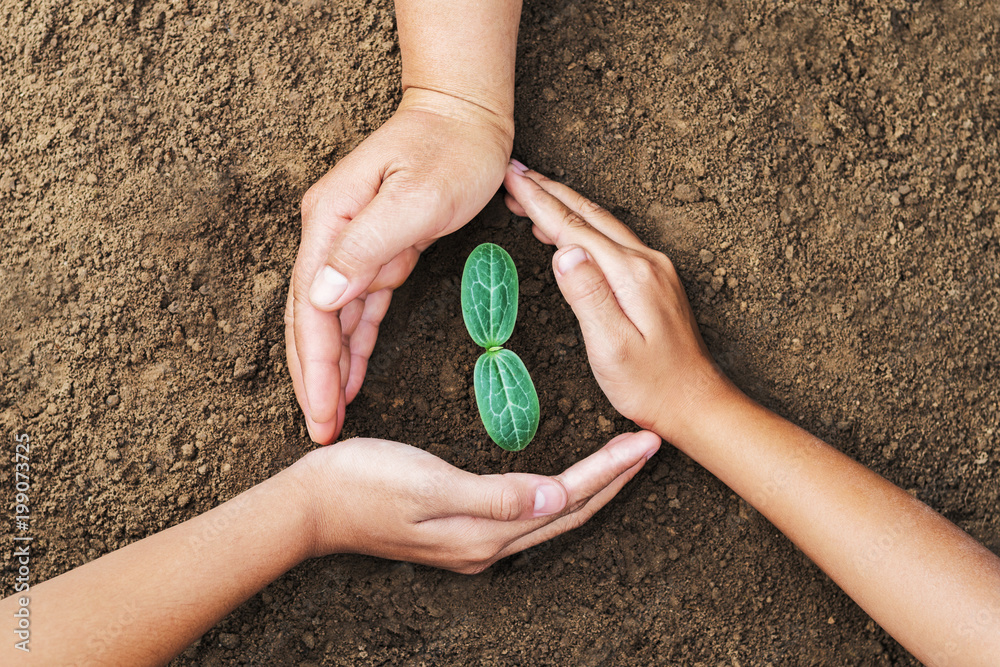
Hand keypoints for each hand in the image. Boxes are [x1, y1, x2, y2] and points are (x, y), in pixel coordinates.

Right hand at [286, 88, 513, 443]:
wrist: (467, 114)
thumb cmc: (451, 150)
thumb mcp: (415, 198)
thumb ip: (366, 247)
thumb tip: (319, 297)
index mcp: (330, 222)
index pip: (311, 307)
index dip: (315, 366)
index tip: (321, 413)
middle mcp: (330, 234)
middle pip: (310, 319)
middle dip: (314, 378)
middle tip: (320, 430)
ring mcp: (350, 243)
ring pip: (332, 319)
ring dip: (331, 368)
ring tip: (331, 417)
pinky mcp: (377, 249)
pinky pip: (360, 308)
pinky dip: (355, 343)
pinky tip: (353, 376)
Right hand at [292, 431, 660, 573]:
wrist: (310, 506)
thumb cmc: (361, 483)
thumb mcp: (426, 485)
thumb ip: (492, 496)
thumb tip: (556, 501)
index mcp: (484, 533)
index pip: (566, 500)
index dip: (609, 470)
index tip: (645, 440)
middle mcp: (487, 546)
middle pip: (569, 514)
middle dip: (614, 480)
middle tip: (650, 444)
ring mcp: (474, 544)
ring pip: (552, 516)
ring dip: (593, 488)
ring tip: (622, 459)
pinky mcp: (461, 533)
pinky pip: (528, 515)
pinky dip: (560, 492)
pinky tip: (565, 480)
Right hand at [503, 161, 727, 442]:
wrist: (696, 404)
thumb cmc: (651, 386)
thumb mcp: (612, 348)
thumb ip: (588, 296)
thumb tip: (564, 251)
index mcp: (631, 275)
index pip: (575, 229)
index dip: (539, 202)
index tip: (511, 178)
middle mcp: (646, 262)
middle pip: (588, 215)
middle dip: (548, 192)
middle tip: (514, 173)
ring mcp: (653, 269)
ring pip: (600, 224)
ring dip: (564, 205)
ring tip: (532, 194)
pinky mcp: (654, 281)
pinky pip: (611, 241)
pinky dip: (583, 227)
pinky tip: (568, 234)